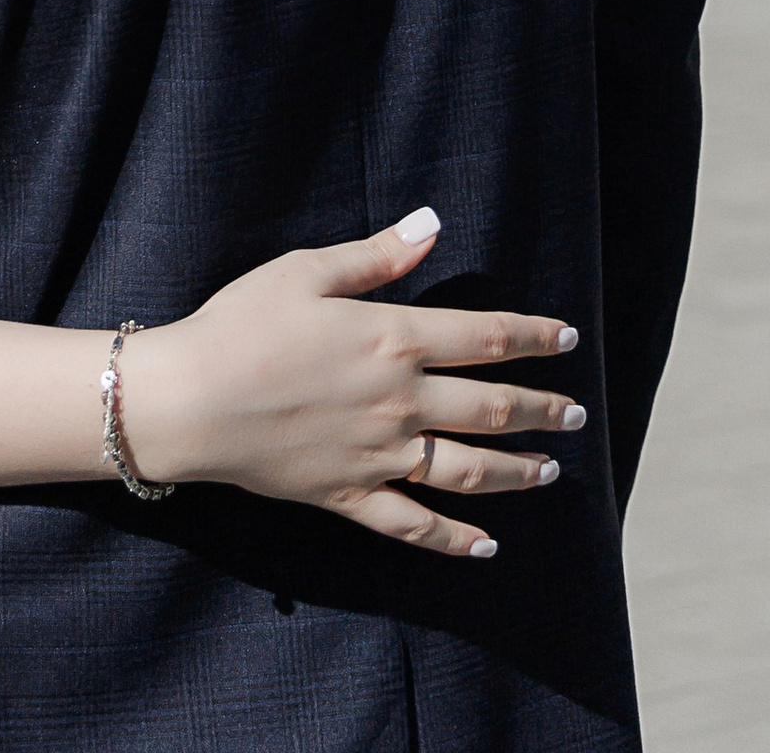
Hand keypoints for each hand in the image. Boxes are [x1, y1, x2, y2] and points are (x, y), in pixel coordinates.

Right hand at [112, 212, 582, 560]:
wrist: (192, 400)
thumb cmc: (242, 322)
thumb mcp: (306, 271)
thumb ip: (377, 256)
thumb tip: (432, 223)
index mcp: (393, 338)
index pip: (486, 337)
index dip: (534, 337)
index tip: (570, 340)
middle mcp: (400, 401)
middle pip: (493, 408)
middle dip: (544, 411)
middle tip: (578, 416)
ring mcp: (380, 455)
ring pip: (470, 469)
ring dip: (518, 472)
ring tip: (551, 472)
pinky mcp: (352, 496)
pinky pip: (416, 524)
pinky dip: (456, 539)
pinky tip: (488, 546)